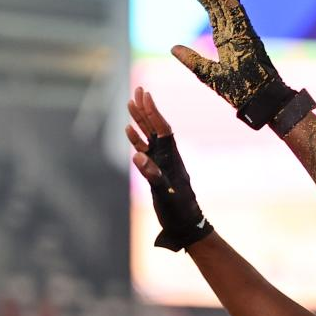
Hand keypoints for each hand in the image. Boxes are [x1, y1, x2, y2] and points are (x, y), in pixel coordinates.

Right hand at [126, 87, 213, 250]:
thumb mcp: (165, 193)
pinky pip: (144, 150)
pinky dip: (136, 139)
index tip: (145, 94)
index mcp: (171, 158)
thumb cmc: (178, 210)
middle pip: (155, 127)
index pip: (162, 128)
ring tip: (131, 103)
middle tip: (137, 90)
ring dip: (139, 120)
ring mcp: (161, 163)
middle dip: (146, 109)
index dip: (153, 111)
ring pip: (148, 136)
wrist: (186, 225)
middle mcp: (167, 157)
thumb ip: (152, 175)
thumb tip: (138, 157)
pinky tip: (129, 130)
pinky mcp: (155, 171)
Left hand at [171, 0, 296, 129]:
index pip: (210, 8)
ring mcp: (243, 32)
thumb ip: (192, 60)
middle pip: (215, 1)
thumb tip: (172, 47)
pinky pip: (237, 14)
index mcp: (225, 38)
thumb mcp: (208, 75)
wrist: (259, 102)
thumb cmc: (239, 92)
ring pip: (225, 3)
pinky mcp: (249, 37)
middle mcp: (234, 31)